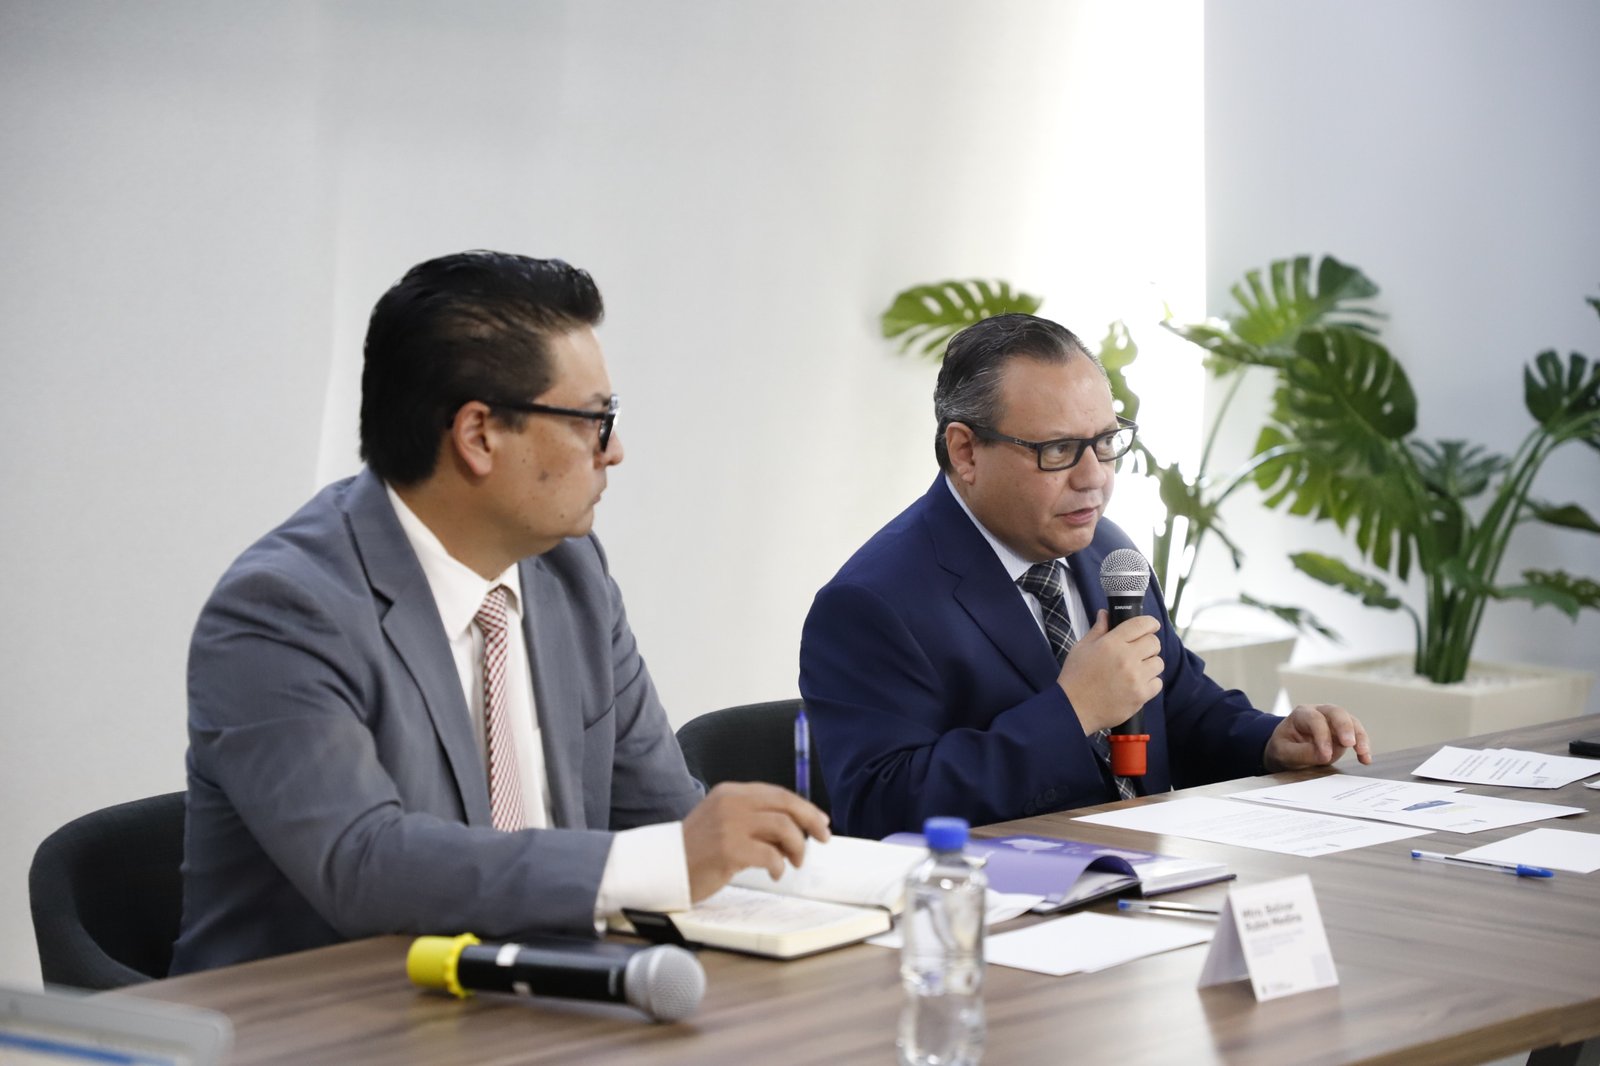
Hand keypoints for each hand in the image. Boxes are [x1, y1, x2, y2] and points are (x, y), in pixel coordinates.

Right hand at [681, 782, 831, 901]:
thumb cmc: (697, 849)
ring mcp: (729, 825)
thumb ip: (754, 818)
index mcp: (730, 792)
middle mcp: (731, 803)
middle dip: (811, 822)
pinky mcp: (729, 850)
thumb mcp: (723, 821)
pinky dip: (779, 866)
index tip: (820, 822)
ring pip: (784, 828)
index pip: (778, 793)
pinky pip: (770, 855)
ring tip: (793, 862)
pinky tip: (775, 873)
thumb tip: (796, 828)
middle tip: (823, 838)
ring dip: (797, 848)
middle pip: (786, 805)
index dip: (804, 808)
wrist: (665, 867)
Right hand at [1058, 610, 1163, 733]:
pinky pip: (1158, 683)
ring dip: (1150, 664)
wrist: (1073, 709)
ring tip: (1136, 670)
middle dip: (1148, 644)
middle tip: (1138, 651)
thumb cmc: (1075, 678)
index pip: (1141, 624)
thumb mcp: (1081, 648)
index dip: (1150, 623)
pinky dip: (1150, 683)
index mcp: (1112, 643)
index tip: (1151, 626)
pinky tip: (1136, 684)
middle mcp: (1126, 658)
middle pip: (1154, 643)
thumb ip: (1098, 630)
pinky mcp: (1140, 696)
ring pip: (1159, 663)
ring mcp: (1135, 678)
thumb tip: (1105, 614)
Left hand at [1263, 703, 1372, 771]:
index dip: (1321, 736)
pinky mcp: (1344, 732)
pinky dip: (1363, 746)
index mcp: (1301, 714)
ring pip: (1351, 721)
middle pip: (1336, 712)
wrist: (1288, 748)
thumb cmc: (1285, 747)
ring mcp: (1334, 721)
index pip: (1314, 719)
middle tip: (1348, 743)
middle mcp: (1320, 712)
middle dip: (1344, 727)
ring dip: (1359, 737)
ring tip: (1362, 753)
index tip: (1325, 755)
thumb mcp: (1285, 752)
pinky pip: (1357, 735)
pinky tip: (1365, 759)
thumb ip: (1302, 753)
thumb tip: (1325, 755)